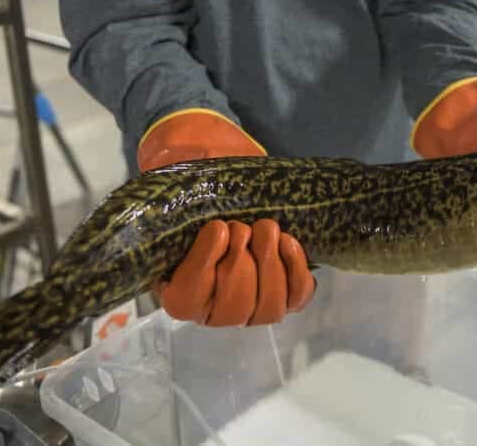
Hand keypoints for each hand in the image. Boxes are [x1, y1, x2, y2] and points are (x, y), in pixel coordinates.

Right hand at [137, 110, 315, 325]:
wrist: (239, 199)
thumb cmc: (204, 200)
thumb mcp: (185, 194)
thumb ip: (180, 190)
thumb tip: (186, 164)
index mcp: (179, 295)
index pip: (188, 297)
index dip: (205, 262)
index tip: (218, 227)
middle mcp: (216, 313)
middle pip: (234, 306)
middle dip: (241, 261)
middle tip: (242, 225)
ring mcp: (254, 309)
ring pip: (268, 307)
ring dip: (270, 265)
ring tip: (267, 228)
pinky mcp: (286, 298)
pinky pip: (296, 298)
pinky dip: (296, 269)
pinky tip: (288, 241)